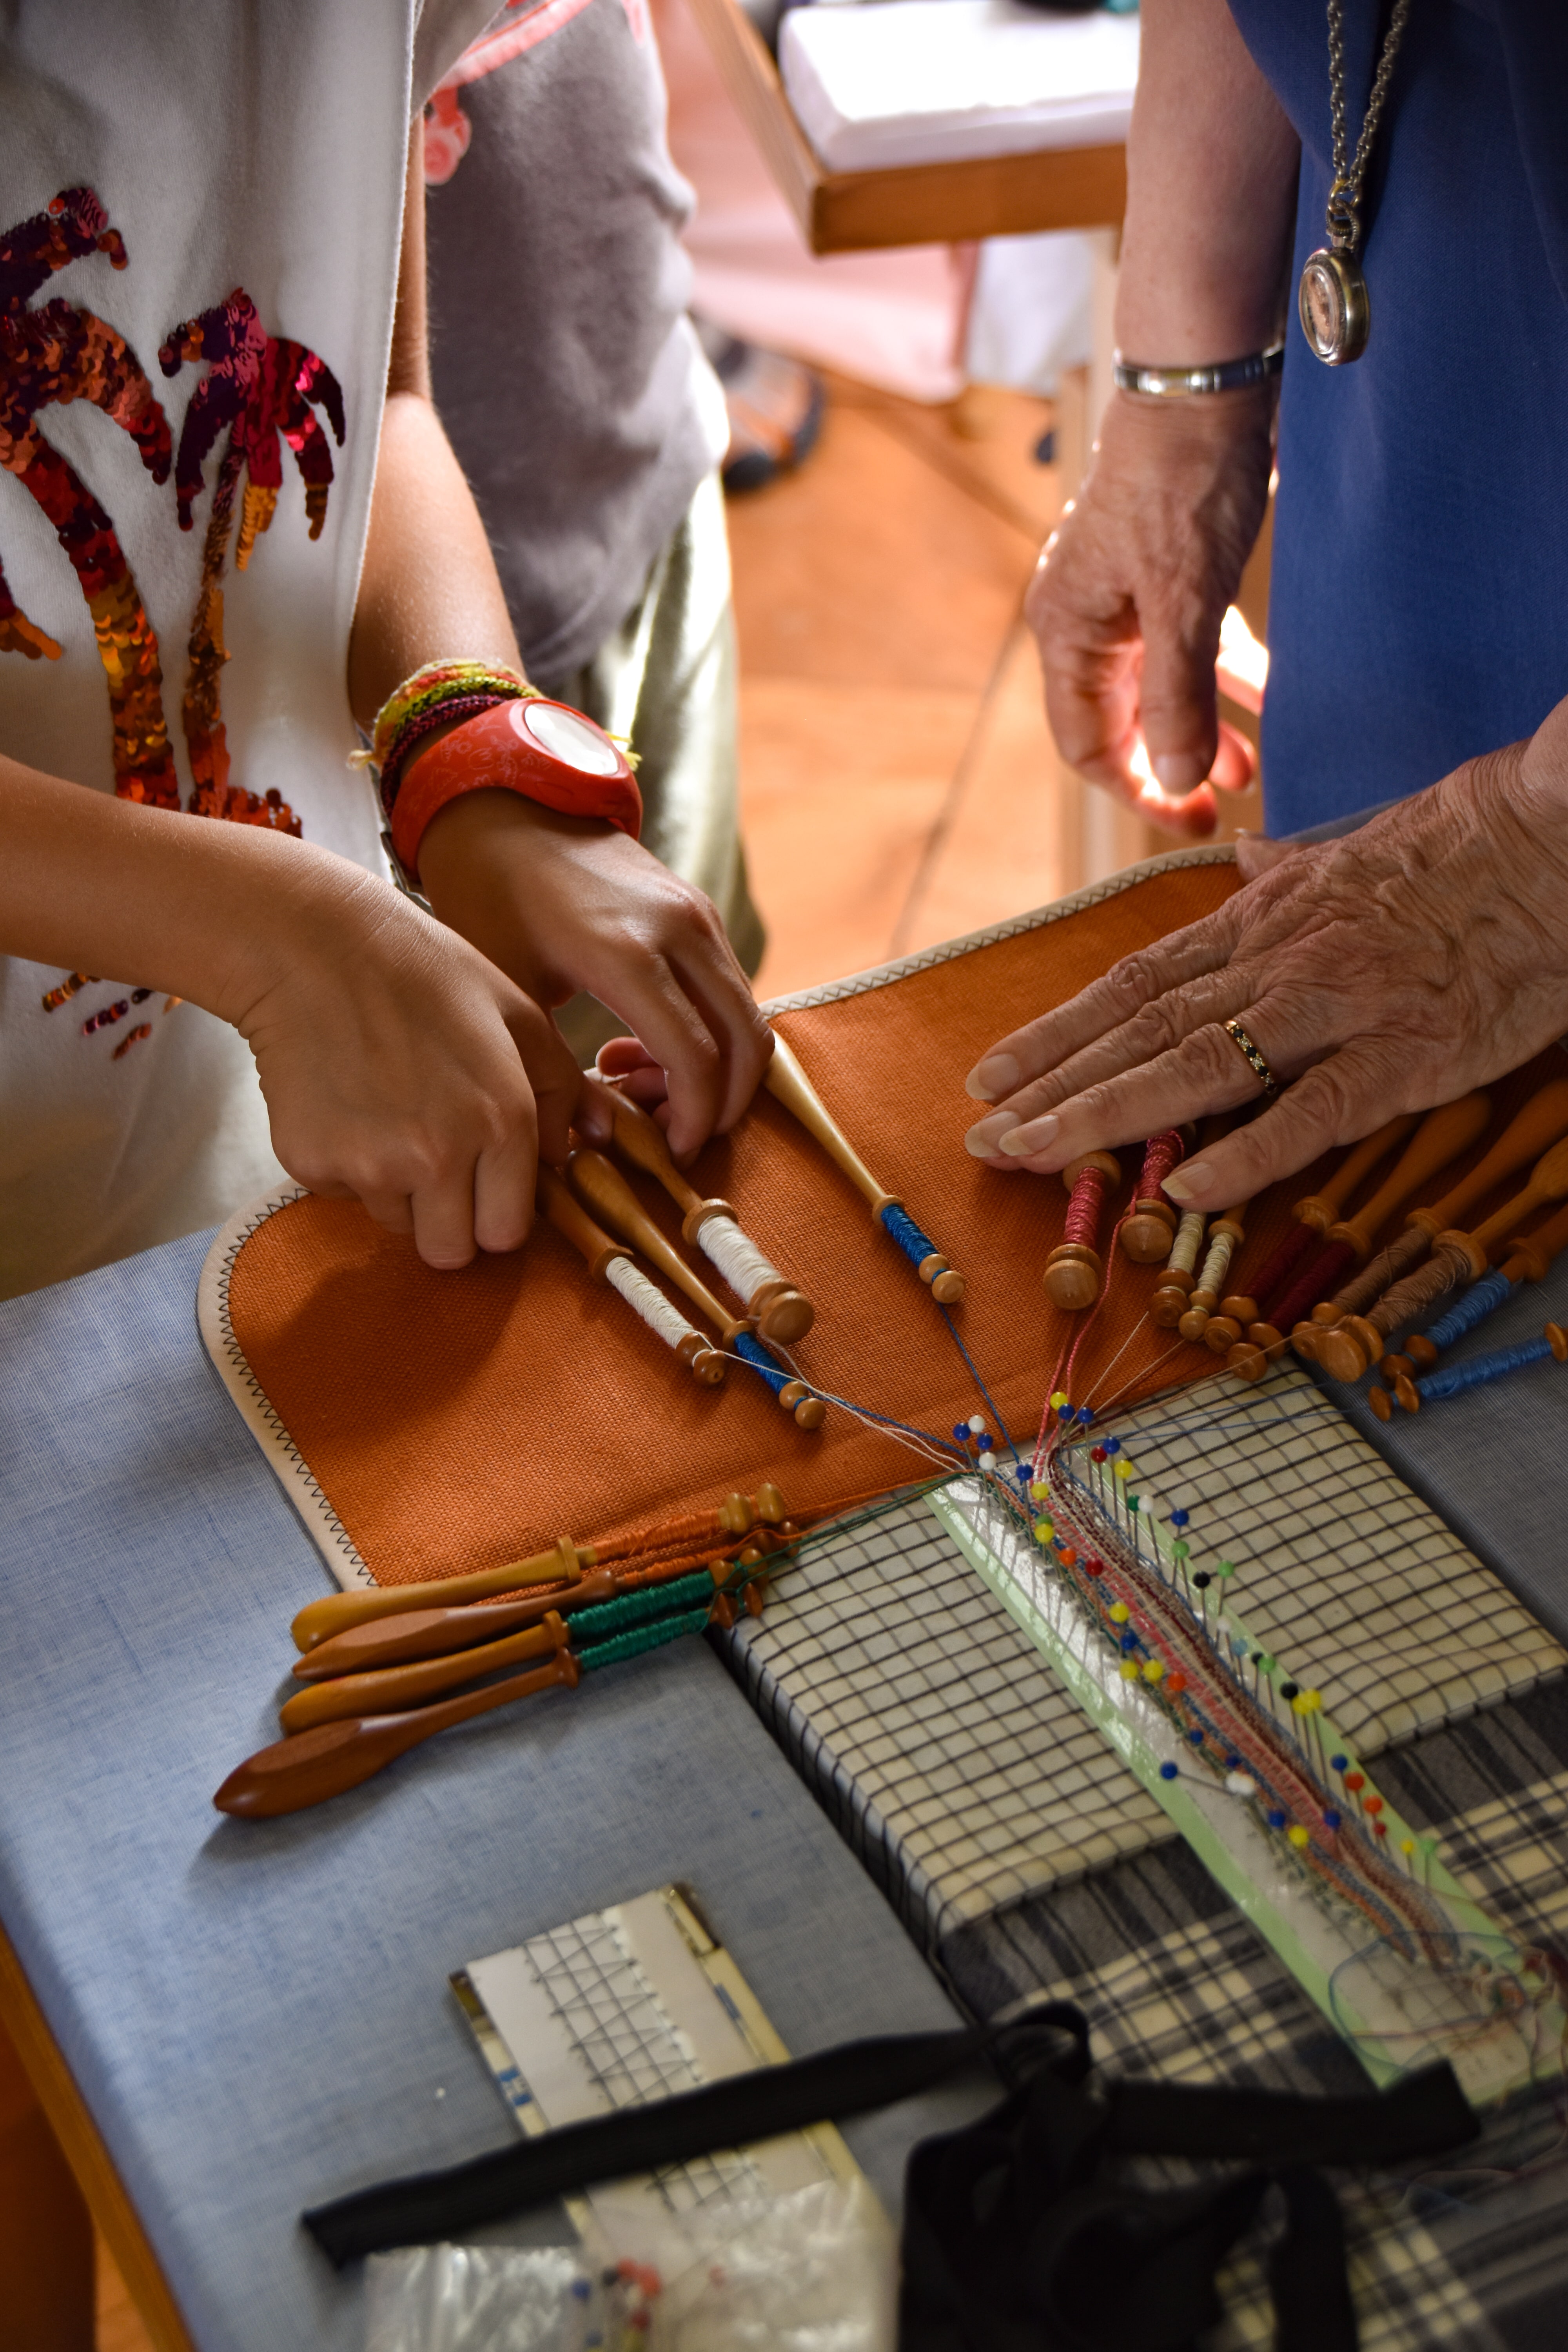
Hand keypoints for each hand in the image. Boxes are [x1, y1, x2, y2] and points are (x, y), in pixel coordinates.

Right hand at [232, 859, 579, 1268]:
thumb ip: (561, 1085)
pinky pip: (342, 1195)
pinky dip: (346, 1165)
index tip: (486, 1184)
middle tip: (437, 1166)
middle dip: (451, 1221)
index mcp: (502, 1122)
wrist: (312, 947)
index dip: (498, 1211)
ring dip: (399, 1191)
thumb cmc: (423, 973)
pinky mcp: (311, 1163)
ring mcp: (371, 1164)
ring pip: (398, 1225)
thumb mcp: (515, 1013)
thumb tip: (583, 1146)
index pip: (508, 1231)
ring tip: (390, 1116)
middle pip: (454, 1251)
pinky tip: (349, 1104)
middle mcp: (440, 1155)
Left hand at [418, 791, 771, 1164]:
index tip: (668, 1152)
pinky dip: (707, 1033)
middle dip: (721, 1105)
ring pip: (745, 1018)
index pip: (696, 1057)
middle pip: (745, 1042)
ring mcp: (698, 915)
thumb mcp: (505, 990)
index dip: (694, 1119)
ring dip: (712, 1069)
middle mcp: (680, 930)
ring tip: (636, 1083)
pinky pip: (729, 990)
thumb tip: (585, 1145)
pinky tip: (640, 1045)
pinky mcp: (700, 910)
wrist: (505, 806)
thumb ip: (551, 1068)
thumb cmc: (488, 897)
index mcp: (627, 952)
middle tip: (667, 1133)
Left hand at [959, 706, 1567, 1210]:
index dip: (1056, 1031)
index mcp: (1262, 922)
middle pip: (1141, 1030)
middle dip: (1055, 1085)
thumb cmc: (1458, 848)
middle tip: (982, 1134)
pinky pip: (1312, 1112)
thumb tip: (1242, 859)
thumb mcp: (1349, 852)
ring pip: (1197, 1067)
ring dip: (1108, 1114)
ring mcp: (1337, 1009)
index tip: (993, 1073)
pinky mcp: (1403, 1055)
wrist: (1551, 839)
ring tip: (1035, 1155)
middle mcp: (1279, 963)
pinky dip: (1248, 1151)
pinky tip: (1187, 1191)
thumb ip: (1284, 871)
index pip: (1133, 984)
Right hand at [1025, 386, 1272, 836]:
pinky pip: (1189, 644)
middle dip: (1173, 765)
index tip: (1191, 818)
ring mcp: (1125, 596)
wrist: (1203, 381)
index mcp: (1068, 632)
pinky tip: (1267, 701)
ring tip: (1252, 767)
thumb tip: (1179, 780)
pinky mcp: (1166, 572)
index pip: (1086, 743)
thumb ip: (1177, 696)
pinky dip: (1224, 676)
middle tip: (1224, 807)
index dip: (1136, 788)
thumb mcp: (1184, 602)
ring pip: (1160, 686)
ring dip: (1204, 727)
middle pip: (1121, 721)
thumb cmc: (1183, 485)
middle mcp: (1087, 620)